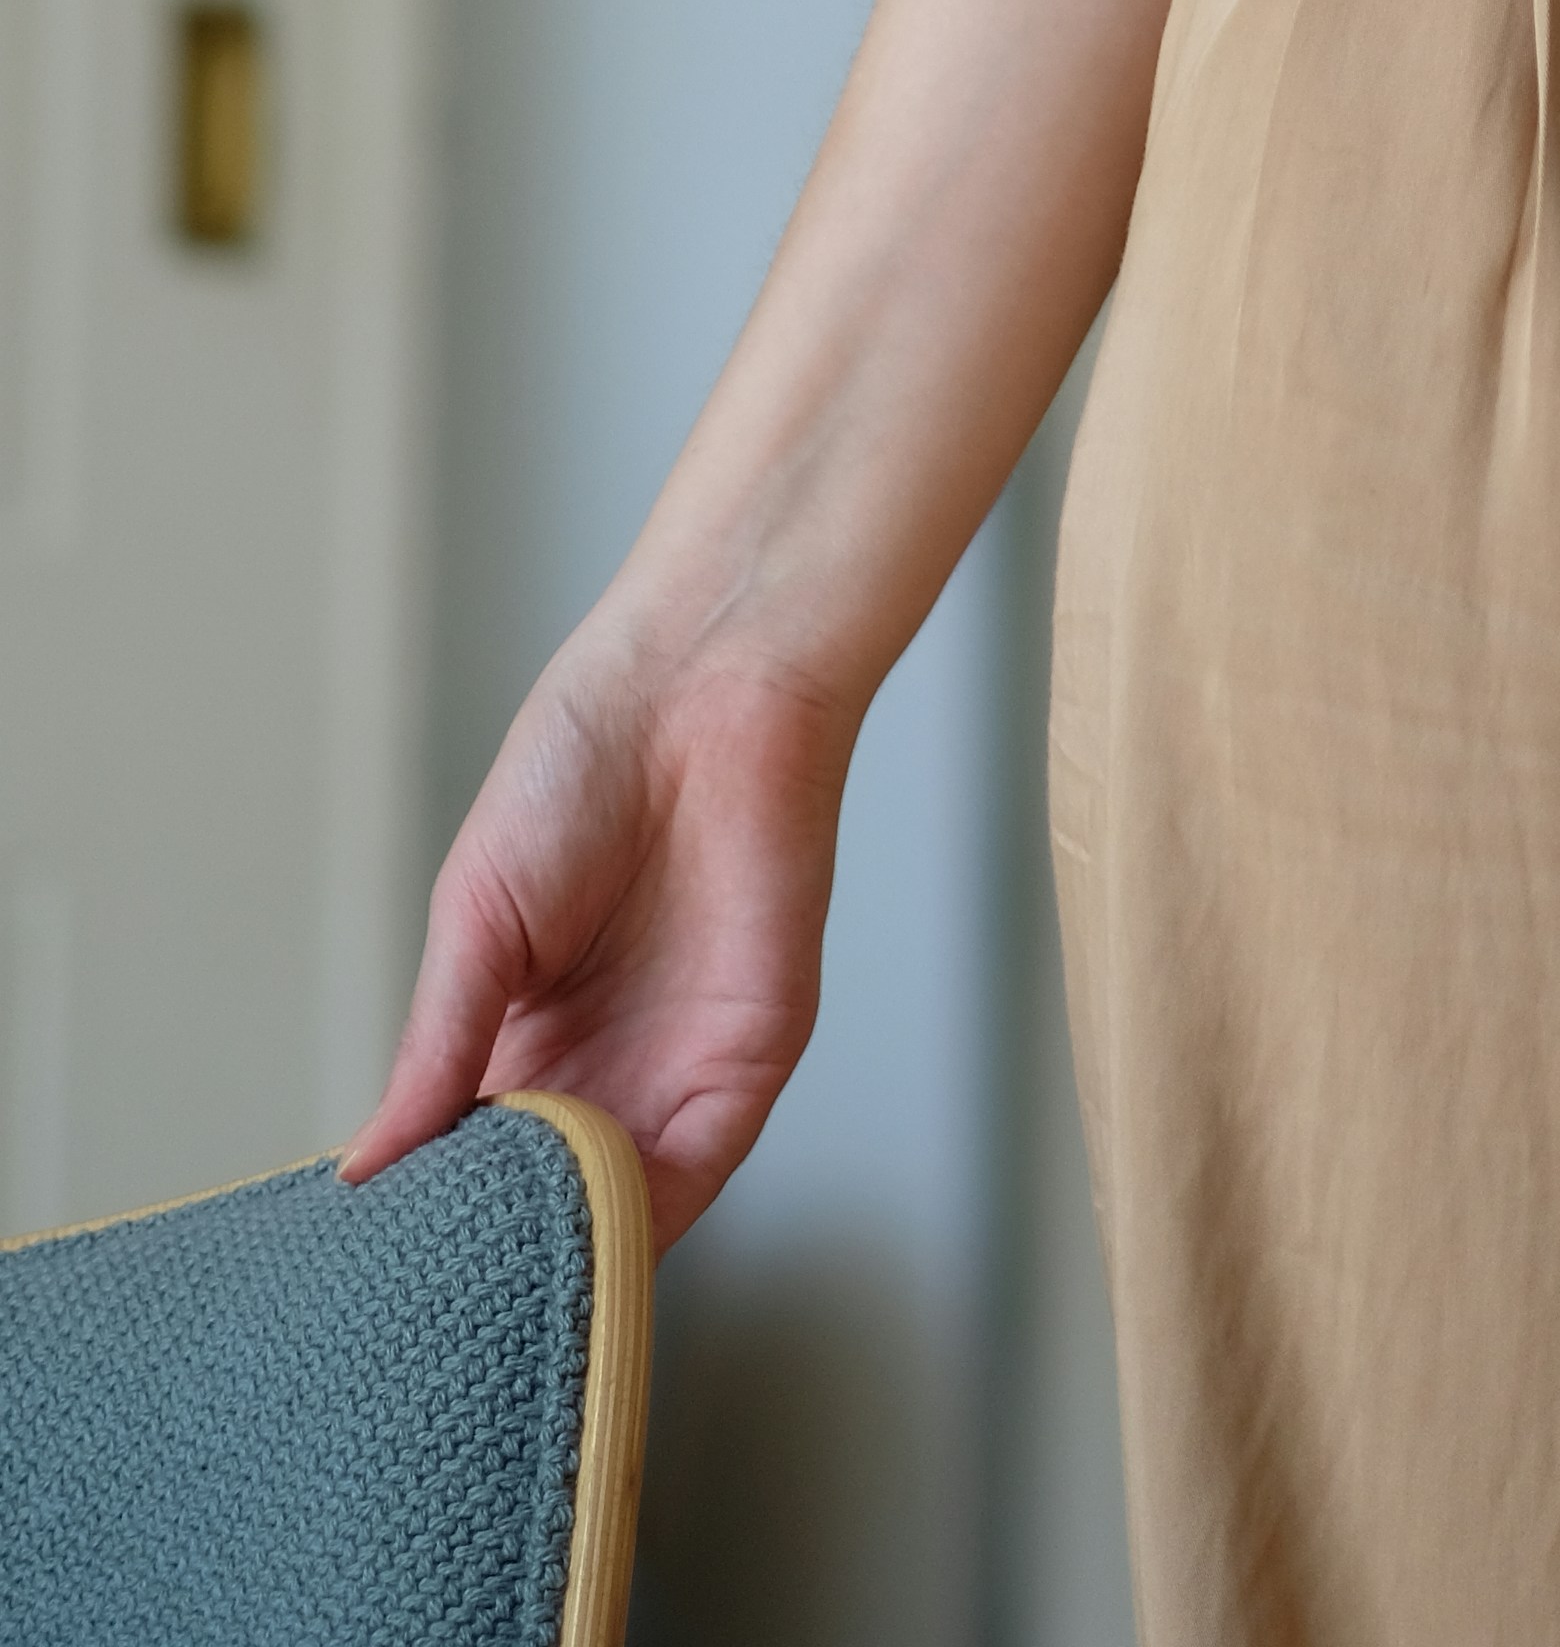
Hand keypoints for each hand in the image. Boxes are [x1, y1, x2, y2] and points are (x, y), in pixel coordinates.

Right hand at [344, 630, 854, 1245]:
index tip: (371, 1281)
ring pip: (615, 1212)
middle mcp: (600, 1068)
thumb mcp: (476, 921)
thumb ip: (437, 1051)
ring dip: (561, 1255)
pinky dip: (637, 1225)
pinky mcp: (747, 1061)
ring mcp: (675, 1070)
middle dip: (491, 1260)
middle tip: (421, 1318)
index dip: (429, 1221)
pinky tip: (575, 1247)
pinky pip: (694, 1176)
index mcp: (523, 1037)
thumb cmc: (582, 769)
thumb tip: (364, 1172)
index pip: (469, 1166)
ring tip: (484, 1300)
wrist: (700, 689)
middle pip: (541, 1206)